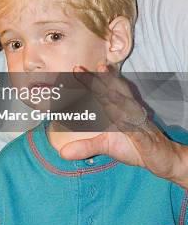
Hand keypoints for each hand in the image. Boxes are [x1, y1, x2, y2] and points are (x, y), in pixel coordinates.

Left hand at [60, 65, 187, 187]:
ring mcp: (139, 126)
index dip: (91, 81)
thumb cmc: (135, 147)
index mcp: (118, 112)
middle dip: (104, 81)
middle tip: (93, 67)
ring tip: (109, 91)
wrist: (163, 158)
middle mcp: (128, 114)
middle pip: (115, 95)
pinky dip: (134, 130)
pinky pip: (139, 135)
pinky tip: (128, 126)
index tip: (76, 69)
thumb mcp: (106, 147)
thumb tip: (62, 152)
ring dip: (119, 99)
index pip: (103, 93)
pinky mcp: (147, 142)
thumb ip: (85, 147)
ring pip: (128, 110)